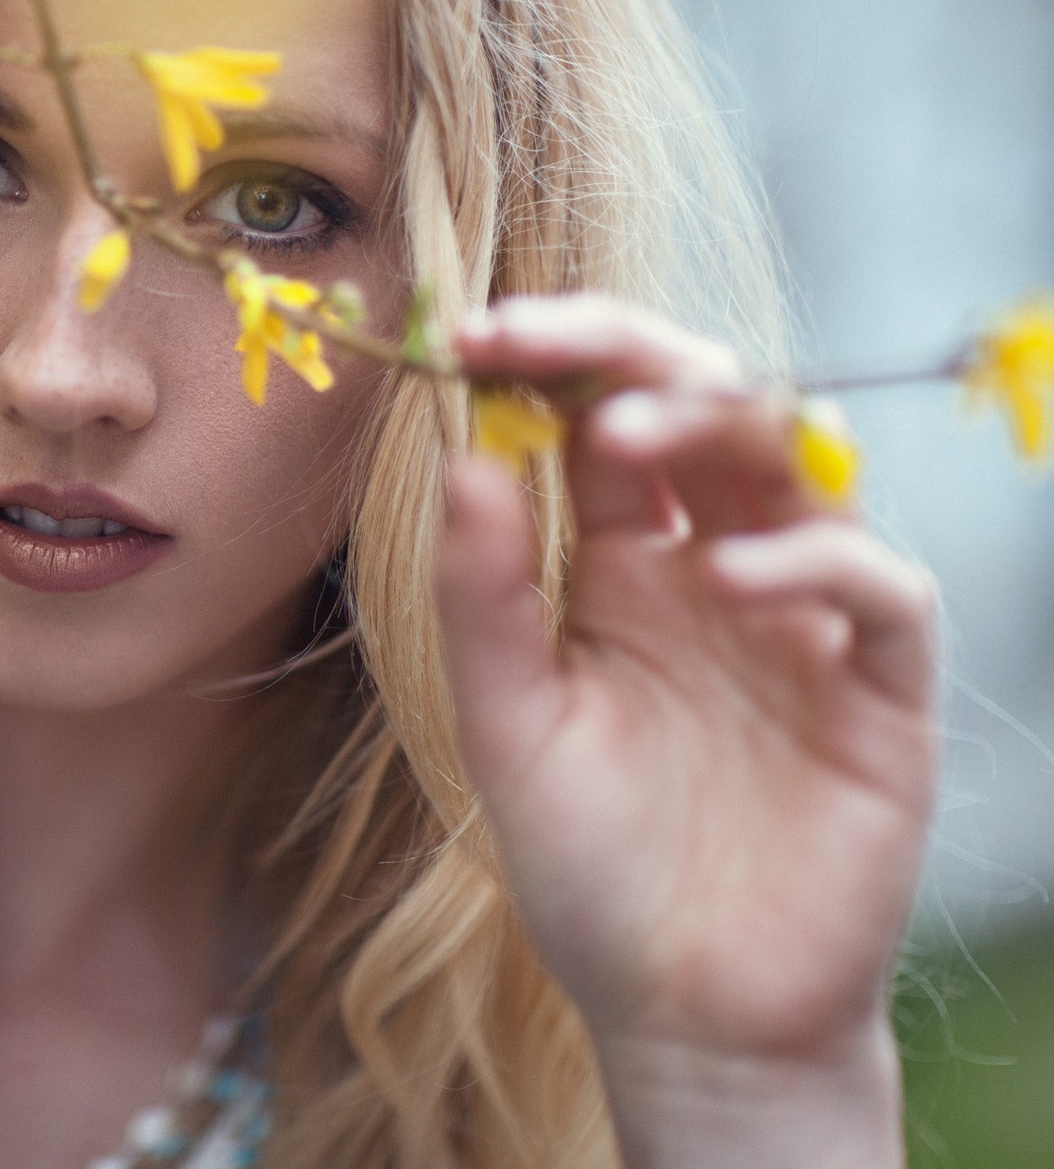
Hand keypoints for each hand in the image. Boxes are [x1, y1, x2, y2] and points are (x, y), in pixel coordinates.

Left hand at [434, 296, 937, 1167]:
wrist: (683, 1011)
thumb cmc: (588, 868)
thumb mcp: (507, 726)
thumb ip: (485, 597)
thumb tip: (465, 458)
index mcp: (623, 566)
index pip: (599, 420)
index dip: (546, 362)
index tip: (466, 333)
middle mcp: (716, 567)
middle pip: (703, 406)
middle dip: (623, 354)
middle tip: (532, 340)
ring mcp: (805, 618)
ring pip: (797, 459)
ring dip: (712, 424)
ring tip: (620, 438)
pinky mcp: (880, 688)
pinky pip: (877, 586)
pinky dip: (814, 560)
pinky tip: (733, 578)